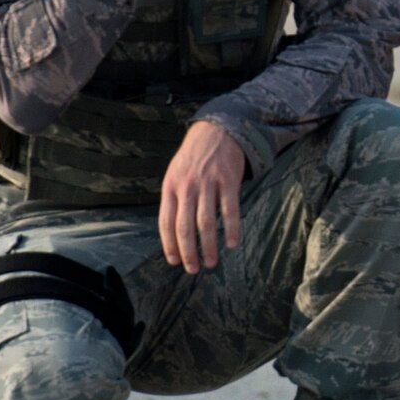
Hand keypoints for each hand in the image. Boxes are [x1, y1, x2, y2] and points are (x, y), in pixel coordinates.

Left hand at [159, 120, 247, 272]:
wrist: (216, 130)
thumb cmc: (194, 158)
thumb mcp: (175, 174)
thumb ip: (174, 199)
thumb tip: (173, 233)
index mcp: (170, 186)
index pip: (166, 222)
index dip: (169, 245)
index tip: (175, 262)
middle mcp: (187, 186)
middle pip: (185, 227)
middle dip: (189, 252)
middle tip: (193, 269)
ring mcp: (208, 183)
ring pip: (206, 223)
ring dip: (209, 247)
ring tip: (212, 262)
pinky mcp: (228, 180)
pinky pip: (230, 210)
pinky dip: (231, 230)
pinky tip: (232, 244)